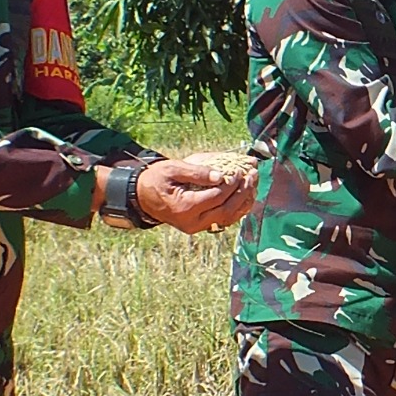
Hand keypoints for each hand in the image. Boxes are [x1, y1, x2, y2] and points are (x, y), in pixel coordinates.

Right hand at [134, 155, 254, 233]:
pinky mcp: (198, 226)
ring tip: (253, 185)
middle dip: (242, 193)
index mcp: (185, 207)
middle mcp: (192, 221)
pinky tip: (246, 197)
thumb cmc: (156, 179)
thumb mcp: (172, 169)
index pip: (216, 197)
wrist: (141, 196)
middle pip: (225, 210)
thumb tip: (221, 176)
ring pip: (227, 218)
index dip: (231, 184)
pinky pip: (222, 220)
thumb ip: (197, 172)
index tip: (240, 171)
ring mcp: (196, 226)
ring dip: (243, 202)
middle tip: (252, 176)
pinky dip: (236, 210)